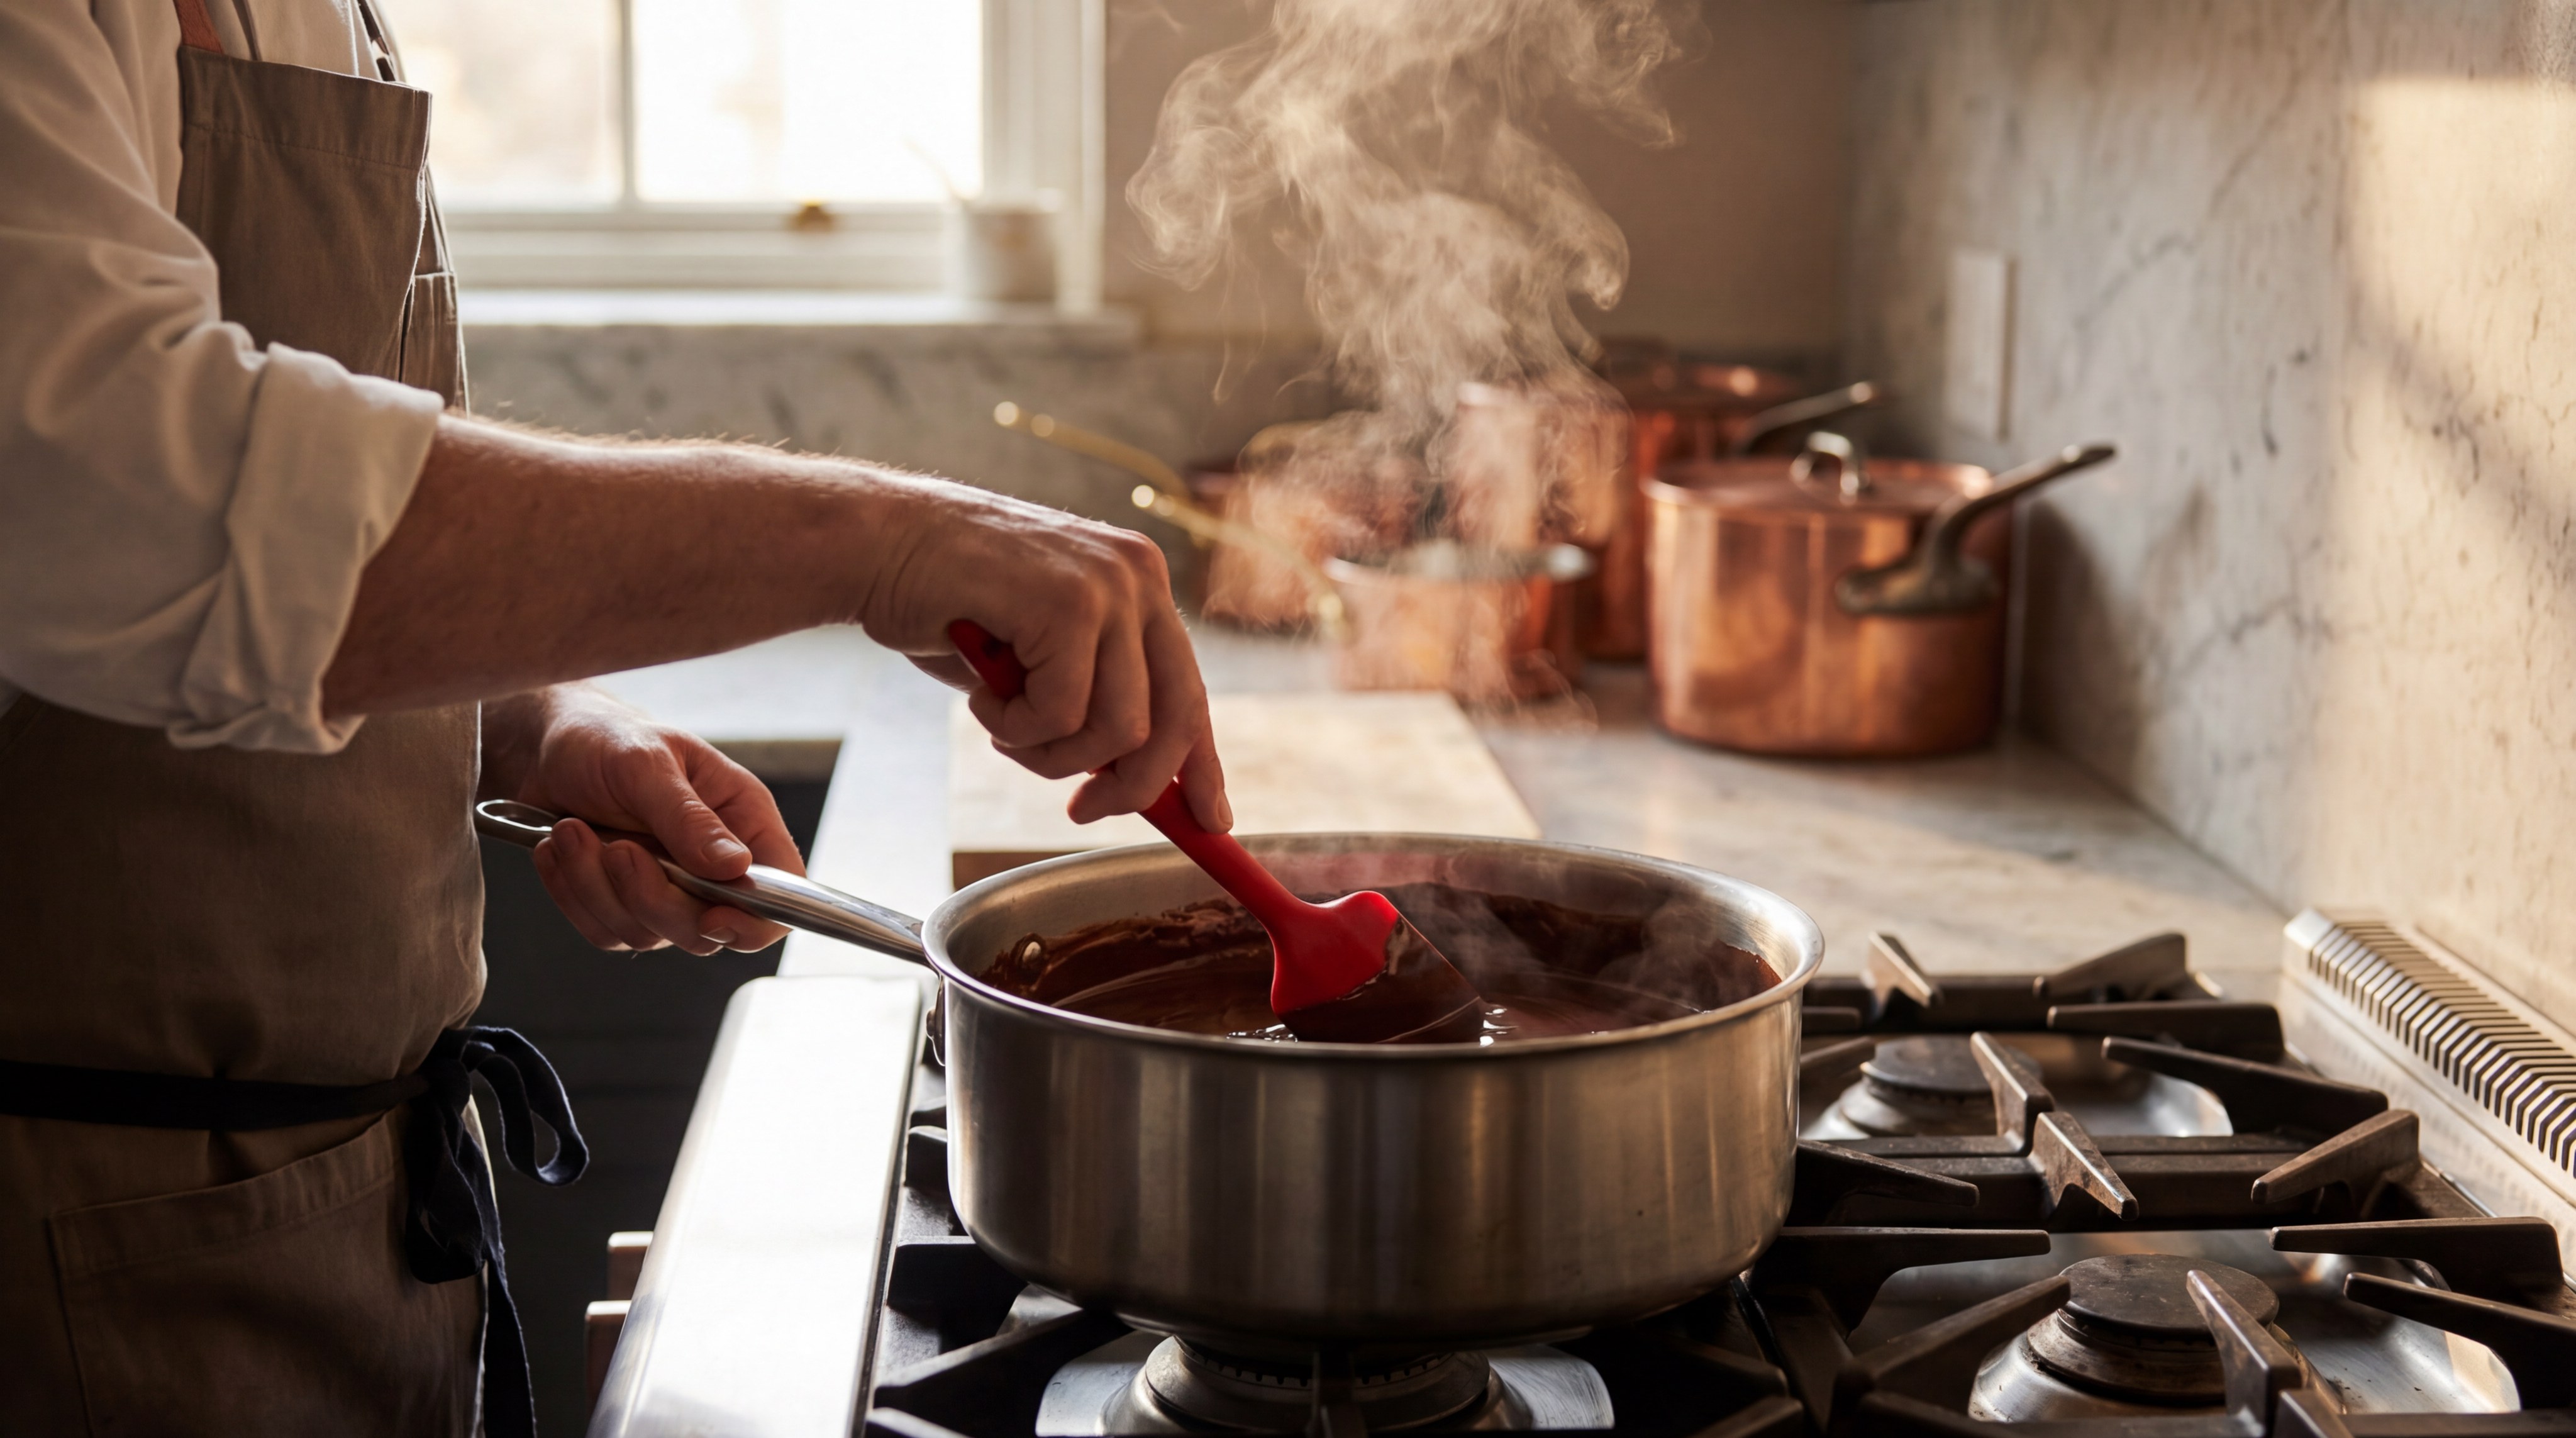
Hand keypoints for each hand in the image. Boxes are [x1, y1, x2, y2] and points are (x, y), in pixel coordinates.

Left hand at [487, 685, 802, 954]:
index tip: (712, 917)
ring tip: (571, 831)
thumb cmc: (605, 738)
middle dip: (653, 898)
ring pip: (648, 934)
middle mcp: (712, 862)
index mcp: (742, 819)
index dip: (755, 919)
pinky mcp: (621, 904)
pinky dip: (574, 894)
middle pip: (706, 929)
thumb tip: (736, 866)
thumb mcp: (646, 764)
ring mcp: (668, 890)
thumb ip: (689, 818)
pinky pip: (604, 931)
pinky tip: (557, 849)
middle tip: (617, 849)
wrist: (542, 746)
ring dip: (599, 888)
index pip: (779, 891)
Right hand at [865, 479, 1230, 829]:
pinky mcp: (1067, 601)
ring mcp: (1108, 585)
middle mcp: (1139, 578)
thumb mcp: (1041, 660)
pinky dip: (1014, 727)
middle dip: (1132, 786)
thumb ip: (1094, 703)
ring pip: (1118, 730)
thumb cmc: (949, 605)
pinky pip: (1062, 714)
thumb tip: (1139, 783)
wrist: (876, 544)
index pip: (1191, 693)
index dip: (1201, 766)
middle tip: (1082, 810)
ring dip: (1051, 754)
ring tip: (1003, 723)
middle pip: (1176, 719)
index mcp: (1141, 588)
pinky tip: (981, 695)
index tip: (1212, 823)